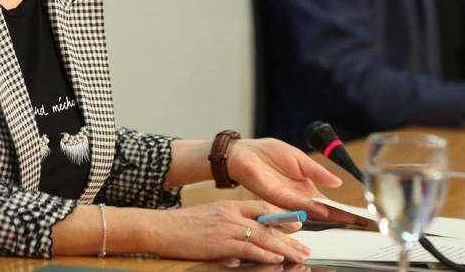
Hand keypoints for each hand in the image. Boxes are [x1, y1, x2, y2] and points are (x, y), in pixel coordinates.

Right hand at [138, 200, 310, 262]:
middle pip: (267, 224)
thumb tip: (241, 248)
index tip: (297, 222)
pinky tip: (277, 259)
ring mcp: (226, 228)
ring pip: (263, 237)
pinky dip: (265, 255)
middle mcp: (231, 214)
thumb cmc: (181, 226)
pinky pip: (248, 249)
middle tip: (305, 246)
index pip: (262, 206)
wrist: (159, 228)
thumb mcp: (209, 218)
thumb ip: (228, 226)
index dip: (282, 214)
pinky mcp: (220, 243)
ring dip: (284, 248)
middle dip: (289, 237)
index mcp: (229, 205)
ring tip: (299, 256)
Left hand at [228, 138, 362, 223]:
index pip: (327, 202)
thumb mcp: (300, 159)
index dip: (341, 208)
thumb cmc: (270, 153)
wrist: (246, 152)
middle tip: (356, 221)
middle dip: (338, 216)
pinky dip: (308, 208)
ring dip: (326, 214)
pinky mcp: (276, 197)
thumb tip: (338, 182)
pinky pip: (294, 205)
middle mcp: (298, 196)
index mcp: (306, 187)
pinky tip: (320, 209)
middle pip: (321, 210)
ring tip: (342, 217)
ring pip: (310, 211)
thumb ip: (318, 172)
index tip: (357, 215)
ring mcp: (288, 199)